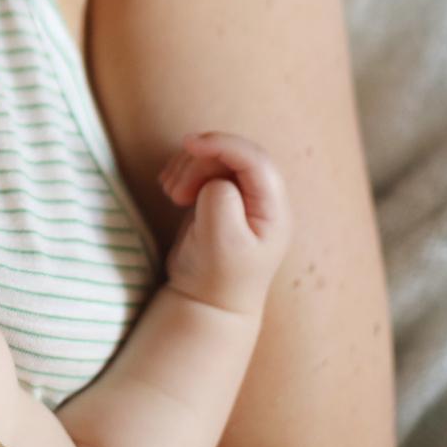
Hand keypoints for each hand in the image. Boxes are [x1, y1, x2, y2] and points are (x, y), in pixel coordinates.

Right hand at [156, 130, 290, 312]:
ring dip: (186, 167)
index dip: (223, 145)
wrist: (207, 301)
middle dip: (198, 163)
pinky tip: (172, 193)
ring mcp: (242, 194)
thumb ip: (221, 201)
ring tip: (172, 196)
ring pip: (214, 157)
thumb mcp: (222, 242)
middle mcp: (263, 197)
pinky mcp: (220, 195)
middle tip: (175, 194)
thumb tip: (216, 180)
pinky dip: (183, 172)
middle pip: (232, 154)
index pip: (255, 159)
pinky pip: (202, 166)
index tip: (189, 145)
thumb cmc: (218, 276)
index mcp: (273, 209)